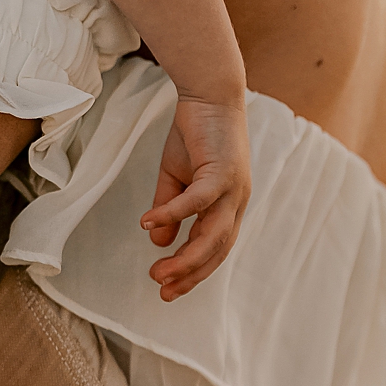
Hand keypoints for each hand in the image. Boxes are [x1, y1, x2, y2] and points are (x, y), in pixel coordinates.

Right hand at [140, 97, 250, 299]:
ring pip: (213, 235)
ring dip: (186, 257)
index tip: (168, 290)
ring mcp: (233, 188)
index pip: (214, 249)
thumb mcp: (176, 178)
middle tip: (162, 290)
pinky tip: (148, 224)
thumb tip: (158, 241)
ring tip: (157, 272)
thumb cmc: (195, 135)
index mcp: (227, 206)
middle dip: (190, 274)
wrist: (210, 95)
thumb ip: (170, 209)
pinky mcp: (221, 171)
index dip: (192, 271)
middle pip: (217, 249)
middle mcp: (236, 202)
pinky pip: (196, 201)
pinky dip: (172, 214)